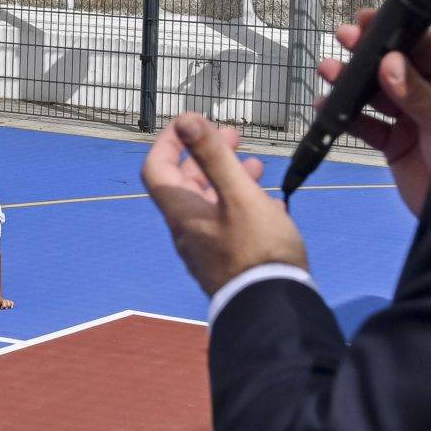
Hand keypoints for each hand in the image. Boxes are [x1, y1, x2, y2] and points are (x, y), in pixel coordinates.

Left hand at [142, 112, 307, 295]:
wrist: (273, 309)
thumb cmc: (257, 252)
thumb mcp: (239, 196)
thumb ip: (213, 157)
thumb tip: (186, 120)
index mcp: (184, 213)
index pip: (157, 169)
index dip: (169, 141)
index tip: (191, 123)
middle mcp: (189, 232)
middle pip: (186, 185)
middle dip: (207, 156)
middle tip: (234, 137)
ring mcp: (207, 251)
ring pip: (211, 205)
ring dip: (228, 179)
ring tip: (255, 166)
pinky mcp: (227, 264)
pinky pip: (228, 227)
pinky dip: (242, 206)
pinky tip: (269, 205)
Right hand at [320, 10, 430, 214]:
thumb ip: (416, 93)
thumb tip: (389, 63)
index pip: (423, 47)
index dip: (395, 32)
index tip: (367, 21)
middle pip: (394, 66)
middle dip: (367, 53)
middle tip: (344, 37)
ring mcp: (411, 119)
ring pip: (376, 94)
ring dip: (351, 82)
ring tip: (329, 70)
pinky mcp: (395, 144)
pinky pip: (367, 125)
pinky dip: (346, 116)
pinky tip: (327, 106)